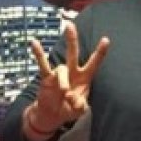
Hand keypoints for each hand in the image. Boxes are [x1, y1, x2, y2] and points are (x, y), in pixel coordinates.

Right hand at [24, 22, 108, 137]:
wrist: (53, 115)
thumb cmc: (69, 108)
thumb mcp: (79, 110)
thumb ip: (80, 105)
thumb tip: (73, 98)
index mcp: (84, 77)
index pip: (94, 62)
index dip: (100, 52)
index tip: (106, 39)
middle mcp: (72, 72)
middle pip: (73, 53)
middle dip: (72, 39)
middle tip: (69, 25)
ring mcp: (59, 73)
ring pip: (62, 69)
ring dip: (64, 81)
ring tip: (65, 92)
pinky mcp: (47, 77)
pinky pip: (43, 64)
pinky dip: (39, 54)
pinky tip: (34, 43)